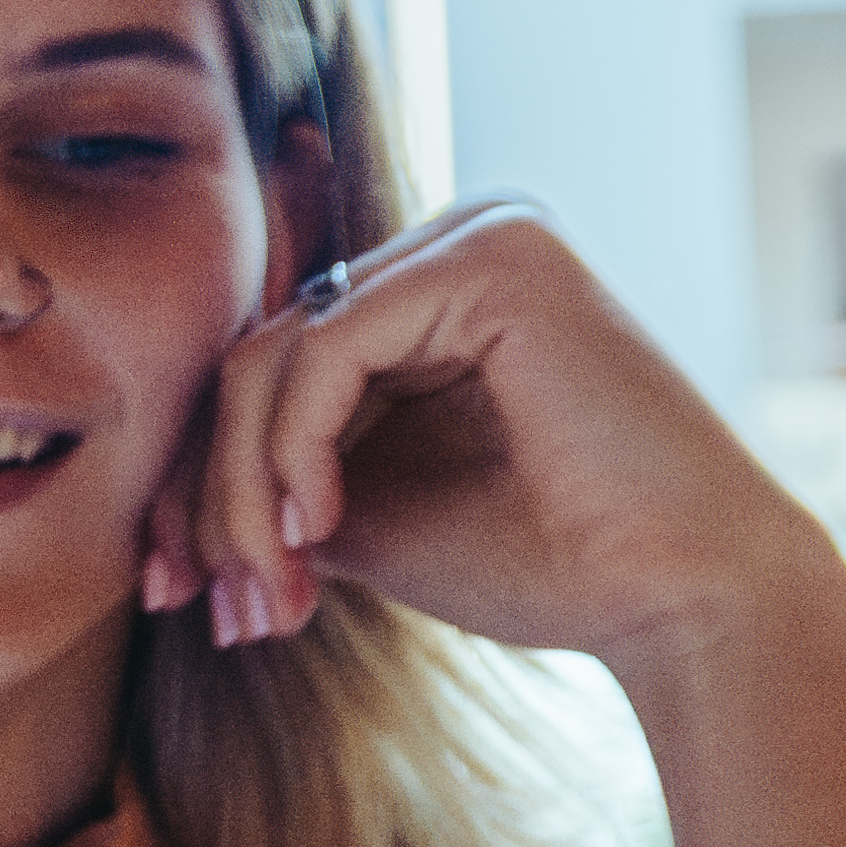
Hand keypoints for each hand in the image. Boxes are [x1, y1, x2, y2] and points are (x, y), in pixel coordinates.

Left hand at [147, 203, 843, 689]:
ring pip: (271, 359)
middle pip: (253, 360)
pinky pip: (324, 349)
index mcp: (434, 293)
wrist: (685, 603)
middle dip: (210, 497)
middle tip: (206, 610)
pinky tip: (316, 528)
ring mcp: (482, 237)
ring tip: (267, 594)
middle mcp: (458, 242)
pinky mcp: (497, 259)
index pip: (262, 371)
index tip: (175, 593)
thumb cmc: (547, 565)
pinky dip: (294, 450)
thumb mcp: (364, 514)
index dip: (199, 483)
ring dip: (243, 493)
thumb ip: (273, 475)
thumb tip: (160, 498)